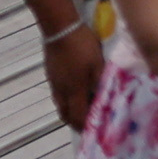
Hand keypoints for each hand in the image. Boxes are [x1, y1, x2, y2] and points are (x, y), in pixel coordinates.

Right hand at [38, 18, 105, 132]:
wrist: (60, 29)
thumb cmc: (82, 46)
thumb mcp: (98, 63)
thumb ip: (102, 82)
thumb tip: (107, 98)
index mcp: (74, 91)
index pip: (77, 117)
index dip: (85, 126)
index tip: (94, 130)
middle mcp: (61, 91)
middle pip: (65, 115)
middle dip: (76, 122)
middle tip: (88, 121)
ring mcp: (53, 82)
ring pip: (60, 105)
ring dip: (70, 110)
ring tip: (83, 106)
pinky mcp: (50, 74)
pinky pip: (57, 94)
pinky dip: (66, 99)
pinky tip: (76, 90)